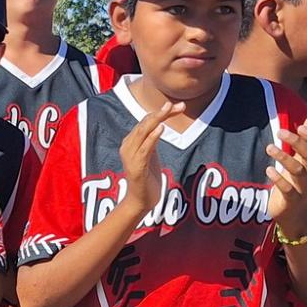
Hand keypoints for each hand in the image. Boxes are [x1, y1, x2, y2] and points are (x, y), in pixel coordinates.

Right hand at [121, 100, 184, 216]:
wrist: (140, 201)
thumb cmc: (146, 178)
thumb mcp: (150, 154)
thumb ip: (152, 140)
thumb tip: (160, 125)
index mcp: (131, 142)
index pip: (146, 121)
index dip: (162, 112)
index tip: (179, 107)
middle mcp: (128, 146)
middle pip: (145, 123)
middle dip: (161, 112)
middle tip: (175, 104)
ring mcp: (131, 156)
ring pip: (143, 132)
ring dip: (156, 119)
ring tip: (168, 109)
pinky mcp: (136, 167)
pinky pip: (144, 149)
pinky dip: (152, 137)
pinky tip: (161, 128)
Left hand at [266, 112, 306, 221]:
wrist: (293, 213)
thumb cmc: (297, 181)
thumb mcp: (303, 160)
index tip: (301, 126)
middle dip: (297, 142)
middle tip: (281, 131)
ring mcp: (305, 189)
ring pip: (298, 171)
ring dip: (284, 157)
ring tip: (269, 147)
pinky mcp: (293, 200)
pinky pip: (288, 189)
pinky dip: (278, 179)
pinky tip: (268, 169)